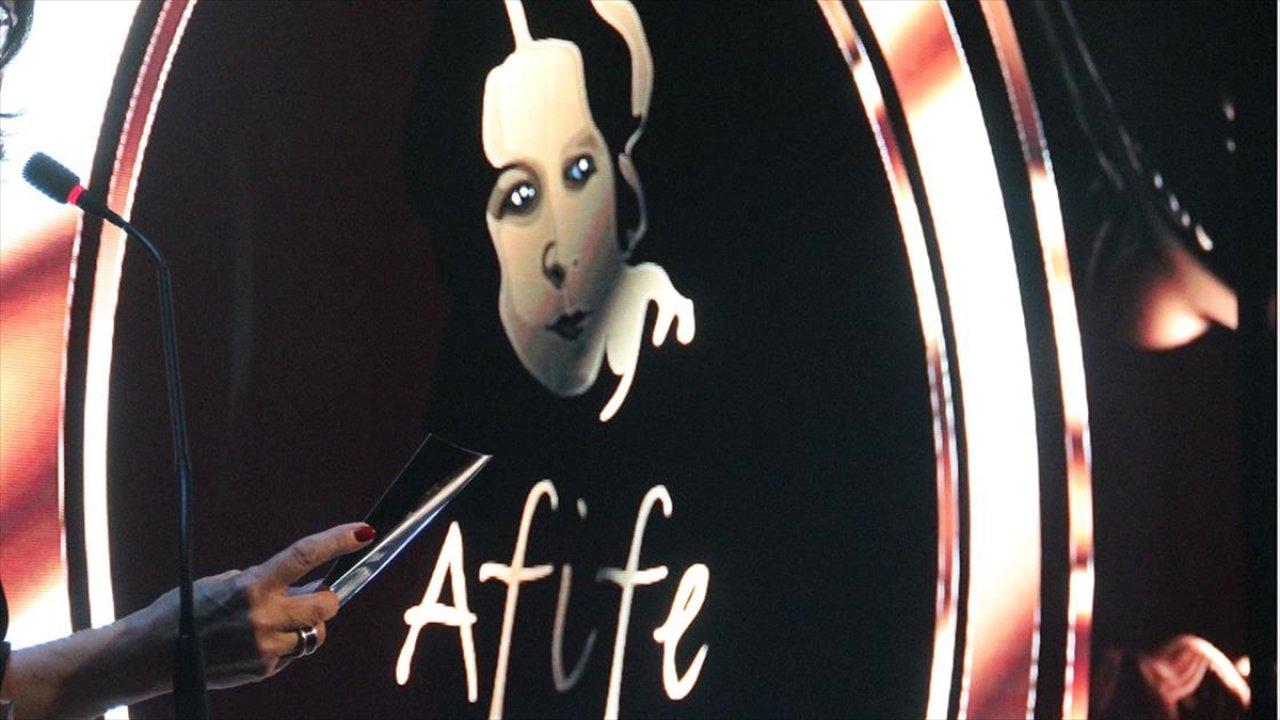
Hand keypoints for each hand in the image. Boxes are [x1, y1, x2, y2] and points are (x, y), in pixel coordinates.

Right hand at [144, 522, 374, 687]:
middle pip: (326, 606)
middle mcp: (263, 617)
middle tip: (314, 596)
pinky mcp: (263, 670)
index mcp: (252, 586)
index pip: (304, 556)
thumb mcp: (224, 584)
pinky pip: (291, 655)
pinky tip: (254, 643)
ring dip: (305, 625)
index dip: (337, 542)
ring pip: (313, 635)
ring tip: (275, 622)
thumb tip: (302, 587)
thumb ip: (264, 584)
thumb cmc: (186, 610)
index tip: (363, 532)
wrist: (151, 654)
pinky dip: (282, 646)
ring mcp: (265, 647)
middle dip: (327, 599)